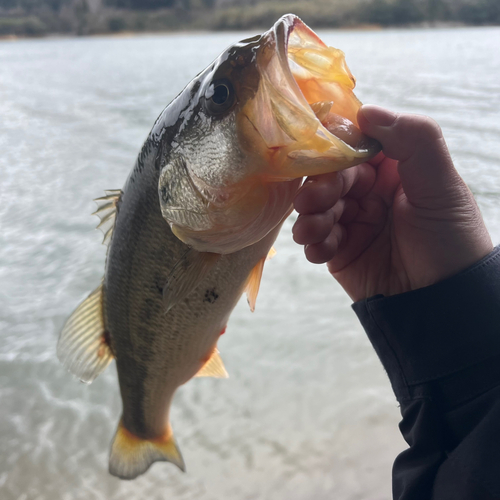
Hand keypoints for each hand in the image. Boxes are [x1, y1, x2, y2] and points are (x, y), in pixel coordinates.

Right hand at [292, 105, 492, 301]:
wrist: (442, 302)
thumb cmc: (451, 240)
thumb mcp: (442, 185)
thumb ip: (414, 140)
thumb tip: (365, 111)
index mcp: (396, 168)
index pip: (357, 145)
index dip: (337, 146)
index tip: (320, 151)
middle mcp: (372, 191)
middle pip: (331, 176)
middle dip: (319, 187)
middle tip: (312, 201)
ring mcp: (354, 221)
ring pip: (317, 207)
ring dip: (310, 216)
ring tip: (311, 232)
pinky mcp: (340, 250)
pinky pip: (317, 240)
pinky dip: (313, 243)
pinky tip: (321, 252)